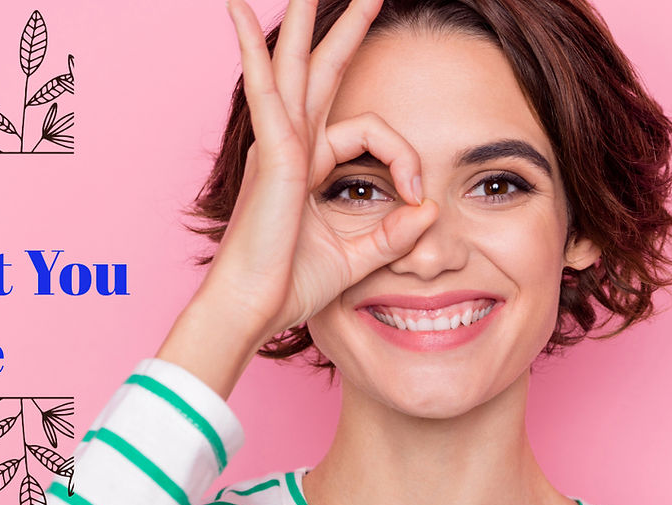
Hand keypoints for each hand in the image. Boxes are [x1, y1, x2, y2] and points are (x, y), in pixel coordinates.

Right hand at [157, 0, 437, 397]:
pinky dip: (255, 50)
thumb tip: (431, 210)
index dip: (404, 156)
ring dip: (302, 21)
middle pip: (317, 71)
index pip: (369, 132)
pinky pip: (268, 90)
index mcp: (308, 166)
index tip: (418, 195)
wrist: (251, 309)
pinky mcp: (273, 154)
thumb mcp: (358, 256)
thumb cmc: (288, 287)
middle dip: (340, 29)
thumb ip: (394, 233)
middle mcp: (290, 146)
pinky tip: (240, 13)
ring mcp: (277, 145)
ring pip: (291, 65)